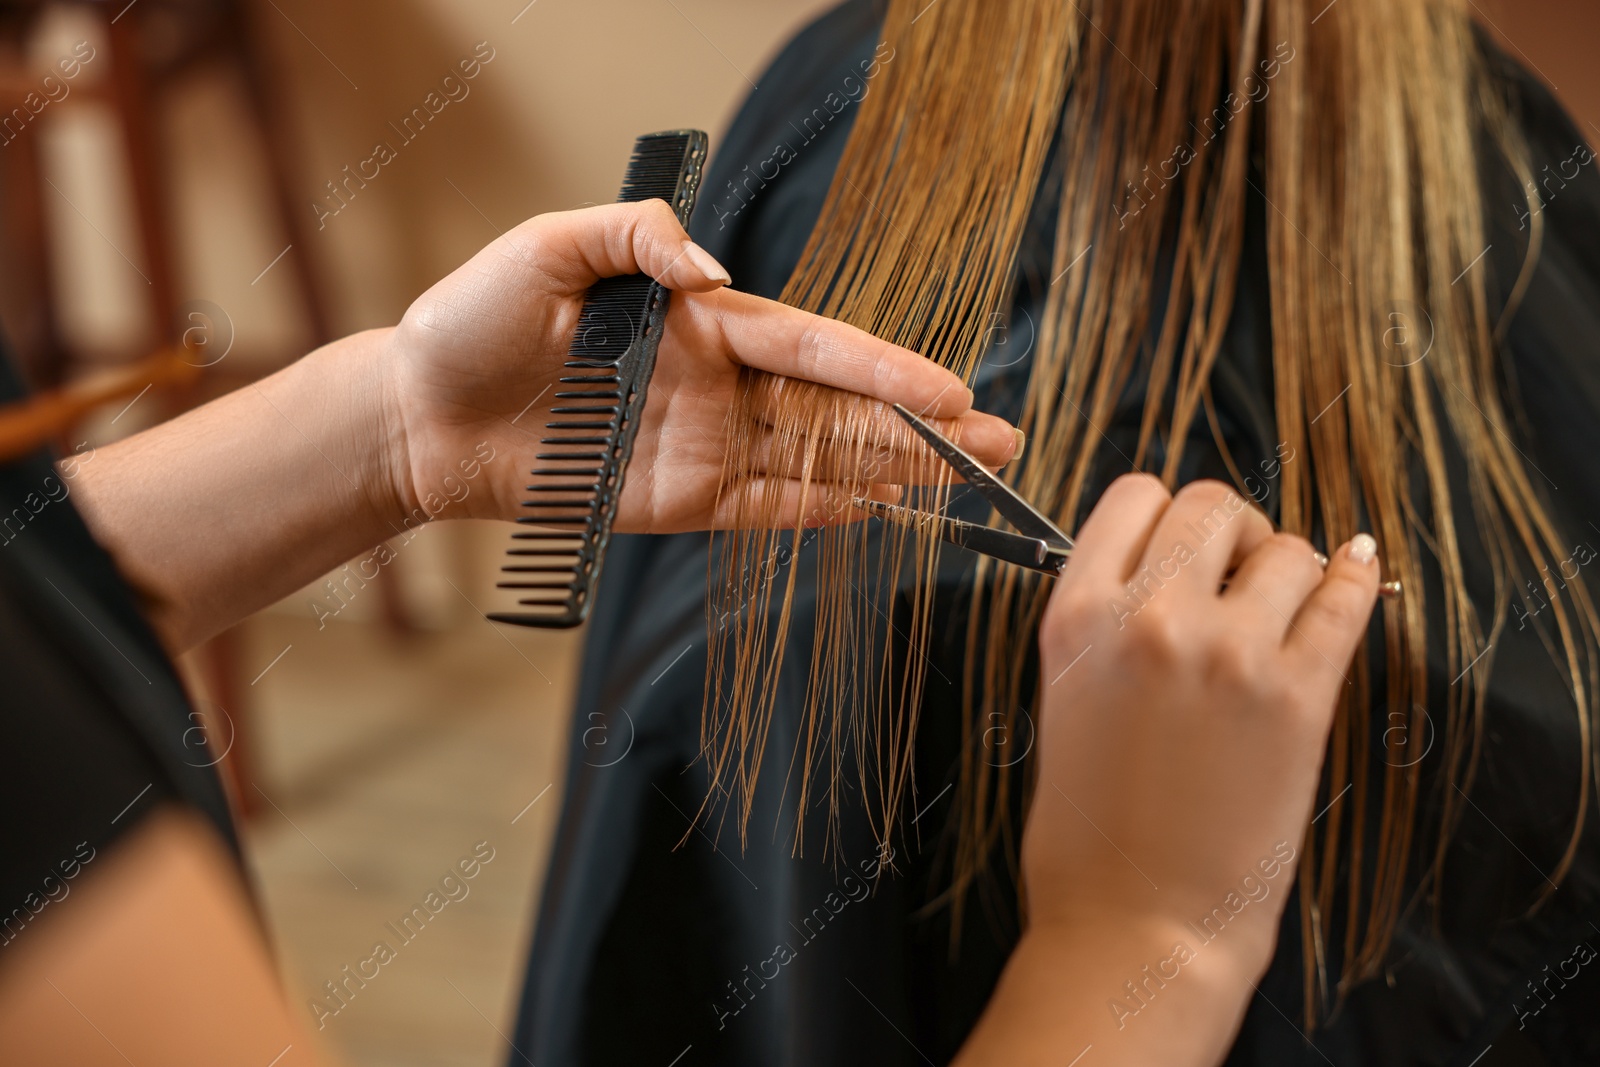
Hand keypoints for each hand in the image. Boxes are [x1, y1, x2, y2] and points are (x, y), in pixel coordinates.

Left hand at [381, 200, 1018, 533]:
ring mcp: (704, 446)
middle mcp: (717, 385)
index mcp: (700, 322)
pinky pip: (765, 510)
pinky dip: (822, 512)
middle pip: (838, 408)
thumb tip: (713, 267)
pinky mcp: (678, 503)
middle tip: (1000, 444)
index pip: (813, 346)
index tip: (951, 390)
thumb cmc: (472, 321)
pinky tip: (881, 511)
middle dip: (920, 427)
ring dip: (893, 471)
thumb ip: (633, 235)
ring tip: (968, 480)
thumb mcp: (548, 249)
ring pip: (818, 461)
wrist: (417, 415)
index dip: (884, 368)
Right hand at [1023, 475, 1380, 976]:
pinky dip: (1356, 577)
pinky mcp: (1299, 696)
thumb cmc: (1088, 830)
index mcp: (1076, 618)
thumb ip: (1103, 621)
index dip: (1163, 514)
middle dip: (1230, 533)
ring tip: (1280, 610)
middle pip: (1213, 505)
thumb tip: (1164, 566)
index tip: (1181, 545)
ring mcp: (1230, 654)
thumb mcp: (1061, 698)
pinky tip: (1357, 571)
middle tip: (1236, 575)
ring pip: (1287, 548)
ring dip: (1288, 569)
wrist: (1138, 922)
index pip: (1134, 497)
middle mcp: (1150, 618)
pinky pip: (1345, 599)